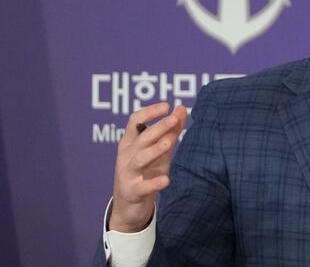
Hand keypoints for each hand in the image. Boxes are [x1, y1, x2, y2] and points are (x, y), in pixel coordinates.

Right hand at [109, 102, 186, 231]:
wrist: (129, 205)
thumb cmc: (147, 170)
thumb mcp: (159, 149)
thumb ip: (170, 130)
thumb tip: (182, 108)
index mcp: (130, 142)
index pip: (135, 121)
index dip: (150, 112)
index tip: (167, 106)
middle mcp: (126, 155)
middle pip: (141, 138)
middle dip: (158, 127)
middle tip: (174, 118)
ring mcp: (127, 174)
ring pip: (139, 159)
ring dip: (154, 150)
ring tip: (169, 143)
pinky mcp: (132, 192)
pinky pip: (143, 187)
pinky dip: (154, 184)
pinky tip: (166, 180)